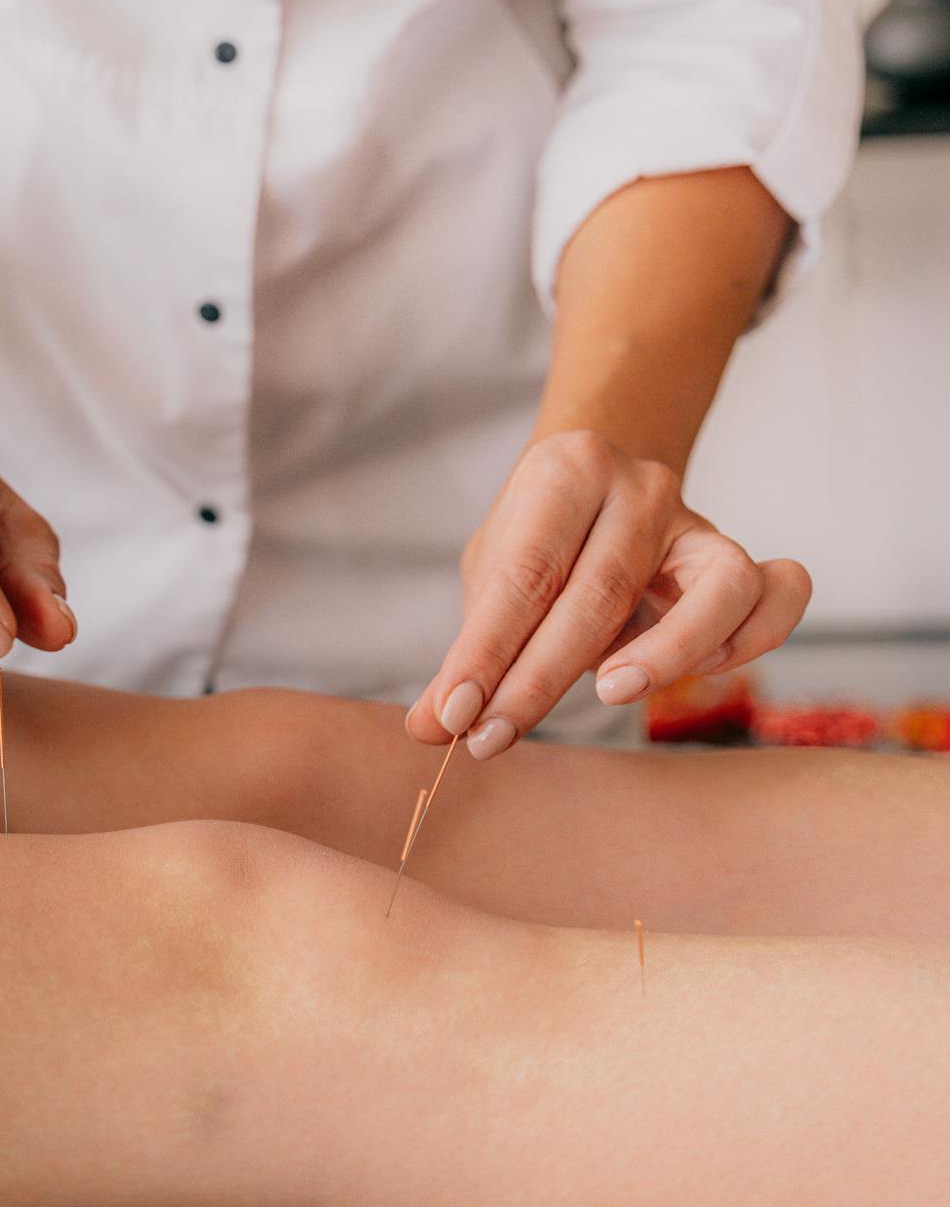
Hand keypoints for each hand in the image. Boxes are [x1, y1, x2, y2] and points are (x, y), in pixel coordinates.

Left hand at [407, 430, 810, 757]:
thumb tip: (429, 728)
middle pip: (601, 590)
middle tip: (493, 736)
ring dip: (666, 655)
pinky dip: (749, 642)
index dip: (487, 651)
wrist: (600, 483)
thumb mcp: (489, 575)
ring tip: (609, 694)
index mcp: (567, 469)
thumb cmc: (539, 537)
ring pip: (720, 586)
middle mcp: (641, 485)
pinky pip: (777, 594)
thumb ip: (467, 650)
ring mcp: (699, 521)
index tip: (455, 715)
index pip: (526, 572)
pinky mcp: (739, 560)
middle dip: (540, 677)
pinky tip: (694, 675)